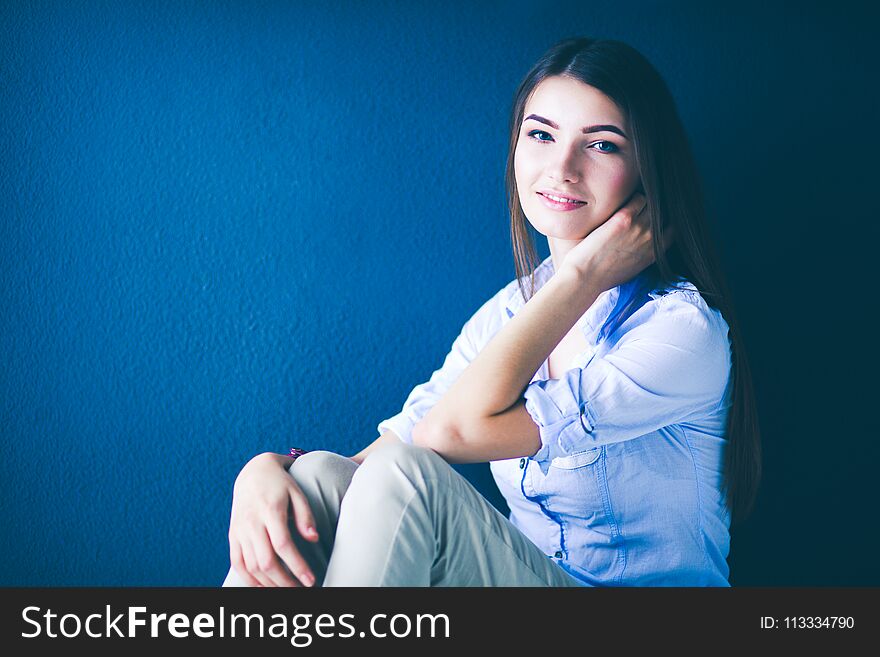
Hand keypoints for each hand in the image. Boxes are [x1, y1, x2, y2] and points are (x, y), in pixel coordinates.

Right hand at [228, 452, 318, 586]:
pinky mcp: (232, 535)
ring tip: (286, 591)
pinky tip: (264, 587)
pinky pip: (237, 563)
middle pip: (265, 561)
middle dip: (284, 582)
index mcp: (270, 510)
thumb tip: (314, 539)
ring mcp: (239, 530)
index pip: (283, 545)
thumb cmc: (280, 484)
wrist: (253, 472)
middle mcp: (251, 522)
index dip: (297, 566)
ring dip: (269, 584)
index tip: (310, 581)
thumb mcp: (297, 492)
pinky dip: (249, 580)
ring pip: (251, 566)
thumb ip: (306, 516)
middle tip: (300, 590)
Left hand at [559, 192, 671, 290]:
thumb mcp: (632, 270)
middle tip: (641, 207)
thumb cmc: (604, 277)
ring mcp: (640, 228)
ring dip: (643, 201)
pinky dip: (633, 197)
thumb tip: (642, 247)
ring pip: (652, 203)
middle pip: (663, 213)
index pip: (673, 229)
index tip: (654, 217)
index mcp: (655, 253)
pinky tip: (621, 202)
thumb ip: (643, 255)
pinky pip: (638, 198)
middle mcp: (651, 239)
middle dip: (655, 209)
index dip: (664, 220)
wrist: (586, 277)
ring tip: (630, 204)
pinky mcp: (625, 219)